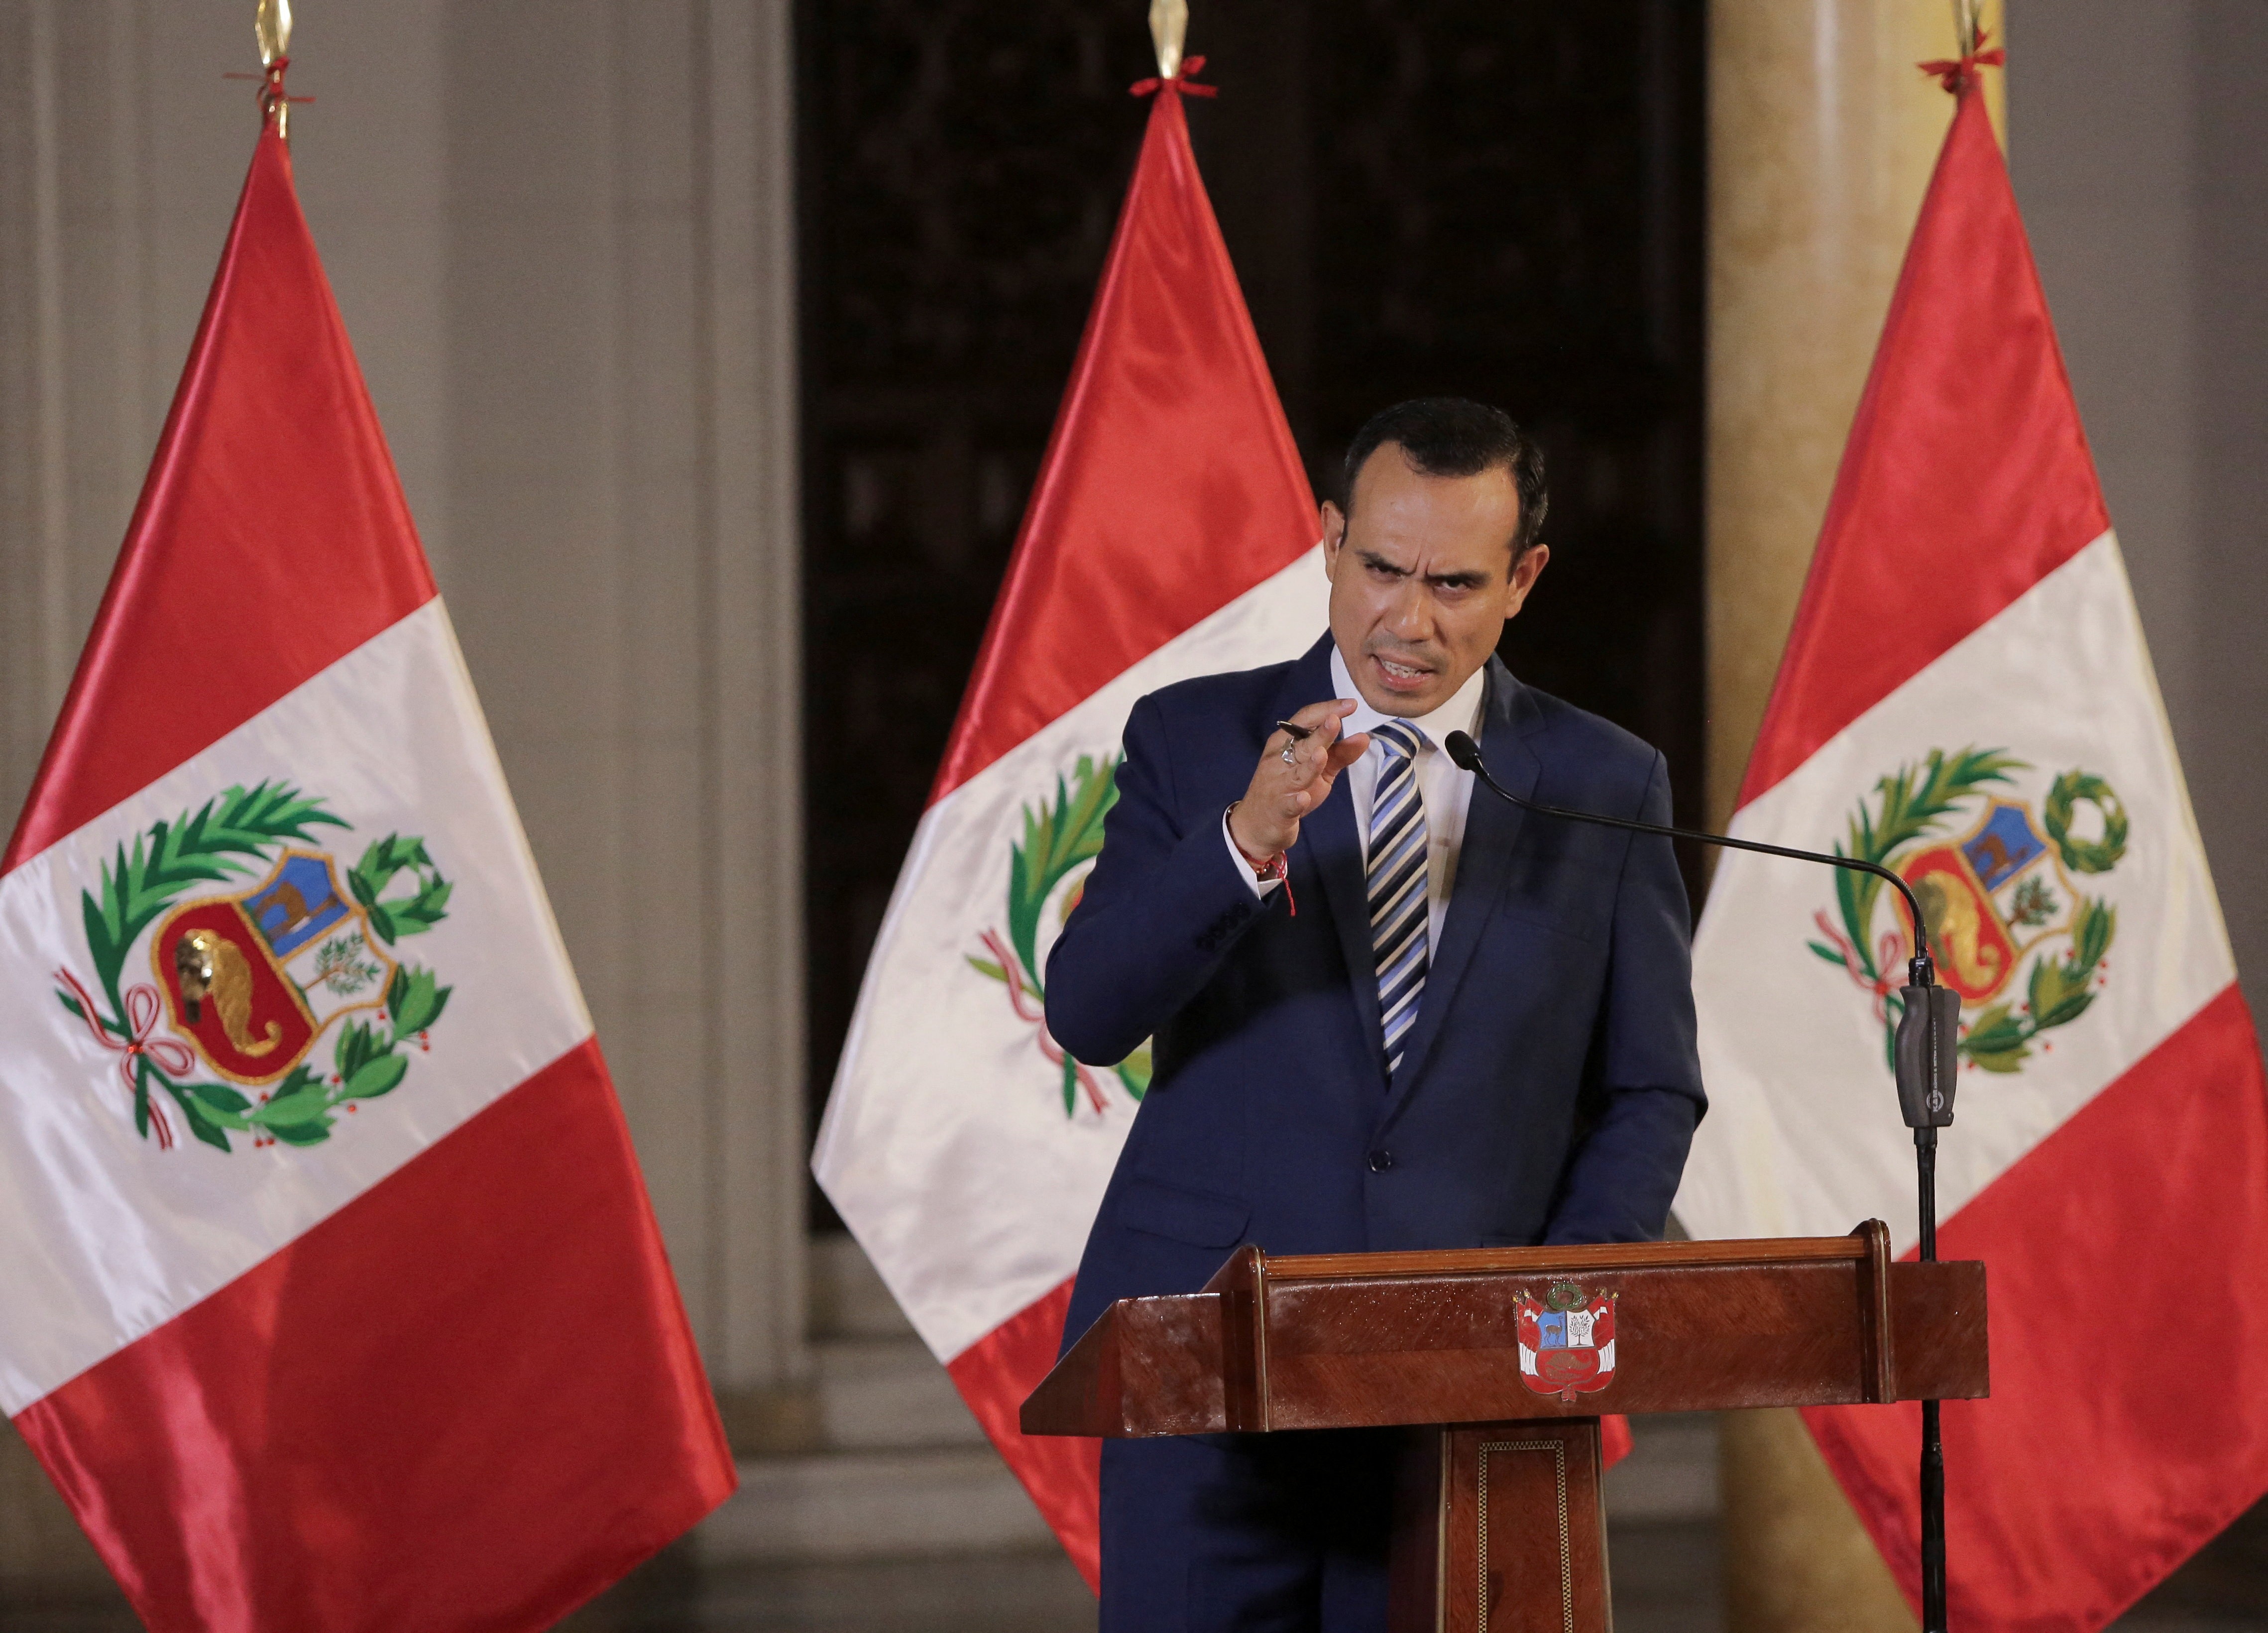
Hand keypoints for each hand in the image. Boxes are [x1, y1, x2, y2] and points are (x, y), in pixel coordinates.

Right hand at [1229, 699, 1368, 860]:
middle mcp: (1279, 761)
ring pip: (1296, 774)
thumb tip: (1365, 736)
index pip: (1304, 720)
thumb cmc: (1289, 790)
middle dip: (1319, 733)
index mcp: (1285, 744)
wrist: (1257, 825)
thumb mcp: (1318, 771)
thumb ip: (1339, 754)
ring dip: (1309, 765)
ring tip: (1321, 754)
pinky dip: (1296, 802)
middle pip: (1301, 744)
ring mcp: (1278, 786)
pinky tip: (1303, 798)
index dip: (1326, 710)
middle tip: (1335, 720)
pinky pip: (1288, 805)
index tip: (1351, 704)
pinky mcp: (1279, 810)